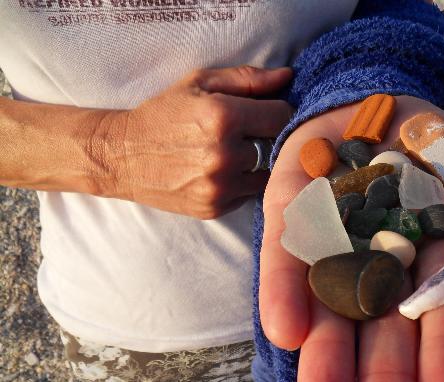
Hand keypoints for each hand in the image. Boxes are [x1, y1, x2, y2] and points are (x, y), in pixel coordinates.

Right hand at [100, 66, 292, 218]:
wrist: (122, 155)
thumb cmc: (163, 113)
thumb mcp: (200, 83)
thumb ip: (247, 79)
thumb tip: (287, 77)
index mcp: (223, 117)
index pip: (283, 116)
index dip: (278, 112)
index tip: (266, 112)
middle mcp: (225, 155)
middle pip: (278, 147)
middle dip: (269, 137)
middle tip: (251, 132)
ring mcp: (221, 186)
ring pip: (267, 174)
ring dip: (259, 163)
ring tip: (235, 152)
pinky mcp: (215, 208)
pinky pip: (249, 194)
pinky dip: (242, 183)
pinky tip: (221, 171)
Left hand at [260, 96, 443, 381]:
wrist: (361, 111)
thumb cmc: (421, 140)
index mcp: (432, 261)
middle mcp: (380, 270)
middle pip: (383, 340)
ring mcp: (330, 250)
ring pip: (330, 318)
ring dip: (327, 368)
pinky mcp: (288, 223)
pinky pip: (285, 261)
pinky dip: (285, 294)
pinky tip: (284, 332)